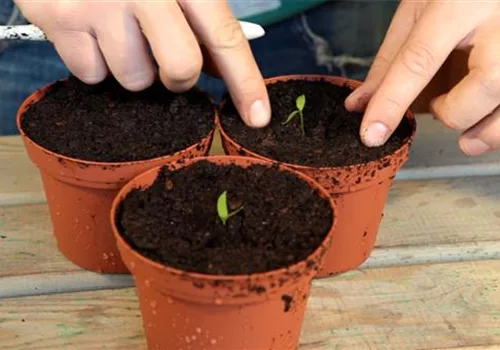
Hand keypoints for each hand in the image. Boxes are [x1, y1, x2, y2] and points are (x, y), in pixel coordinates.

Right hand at [15, 0, 269, 126]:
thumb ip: (198, 20)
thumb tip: (215, 70)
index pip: (224, 37)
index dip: (245, 82)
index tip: (258, 118)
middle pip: (180, 69)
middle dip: (177, 78)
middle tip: (162, 58)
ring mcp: (99, 5)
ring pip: (134, 80)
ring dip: (131, 67)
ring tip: (115, 30)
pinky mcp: (59, 19)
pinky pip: (92, 75)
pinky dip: (94, 62)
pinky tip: (87, 30)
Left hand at [345, 1, 499, 155]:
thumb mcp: (418, 9)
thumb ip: (391, 60)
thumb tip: (359, 105)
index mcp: (460, 3)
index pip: (419, 59)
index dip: (392, 102)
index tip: (371, 135)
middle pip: (488, 82)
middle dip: (456, 113)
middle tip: (440, 110)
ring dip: (490, 130)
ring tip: (470, 137)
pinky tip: (491, 122)